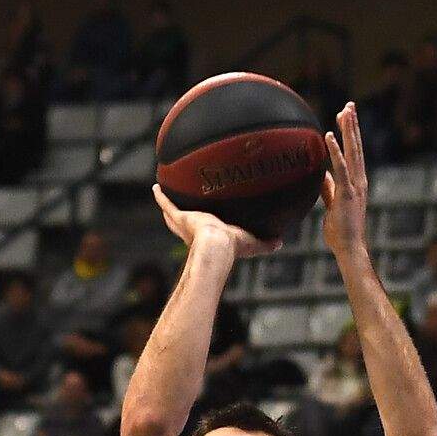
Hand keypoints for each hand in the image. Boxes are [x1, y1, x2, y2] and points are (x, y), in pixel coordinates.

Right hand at [151, 185, 279, 259]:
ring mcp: (186, 223)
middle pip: (184, 222)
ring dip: (168, 206)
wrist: (218, 246)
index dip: (201, 227)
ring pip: (172, 213)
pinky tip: (156, 187)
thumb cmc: (233, 248)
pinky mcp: (181, 217)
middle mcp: (194, 231)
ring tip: (163, 194)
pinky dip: (161, 197)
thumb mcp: (252, 243)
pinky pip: (168, 204)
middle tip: (174, 210)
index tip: (200, 222)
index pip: (203, 231)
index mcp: (209, 237)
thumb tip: (280, 242)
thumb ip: (266, 243)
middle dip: (179, 217)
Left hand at [320, 102, 369, 257]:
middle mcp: (359, 181)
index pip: (353, 153)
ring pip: (353, 152)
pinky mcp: (348, 193)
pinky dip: (336, 151)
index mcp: (356, 183)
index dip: (350, 134)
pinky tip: (330, 135)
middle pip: (356, 147)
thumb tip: (322, 175)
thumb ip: (328, 188)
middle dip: (353, 125)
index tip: (345, 117)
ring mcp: (355, 186)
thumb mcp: (332, 204)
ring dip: (349, 130)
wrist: (349, 248)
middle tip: (350, 105)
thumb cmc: (340, 231)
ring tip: (345, 111)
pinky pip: (341, 168)